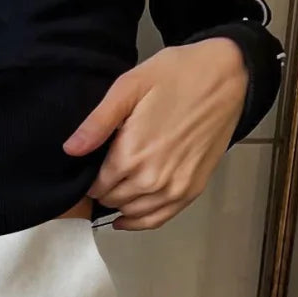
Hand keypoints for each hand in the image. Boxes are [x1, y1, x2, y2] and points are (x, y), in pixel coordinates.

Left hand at [63, 38, 247, 229]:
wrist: (226, 77)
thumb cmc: (177, 75)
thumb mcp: (130, 86)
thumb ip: (98, 122)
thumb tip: (70, 150)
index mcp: (130, 155)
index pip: (95, 186)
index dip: (89, 177)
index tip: (92, 166)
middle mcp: (150, 179)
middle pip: (111, 200)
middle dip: (104, 189)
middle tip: (106, 173)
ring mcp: (173, 189)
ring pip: (131, 212)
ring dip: (120, 204)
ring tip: (117, 188)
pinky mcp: (190, 191)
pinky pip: (157, 219)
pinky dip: (138, 221)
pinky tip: (126, 218)